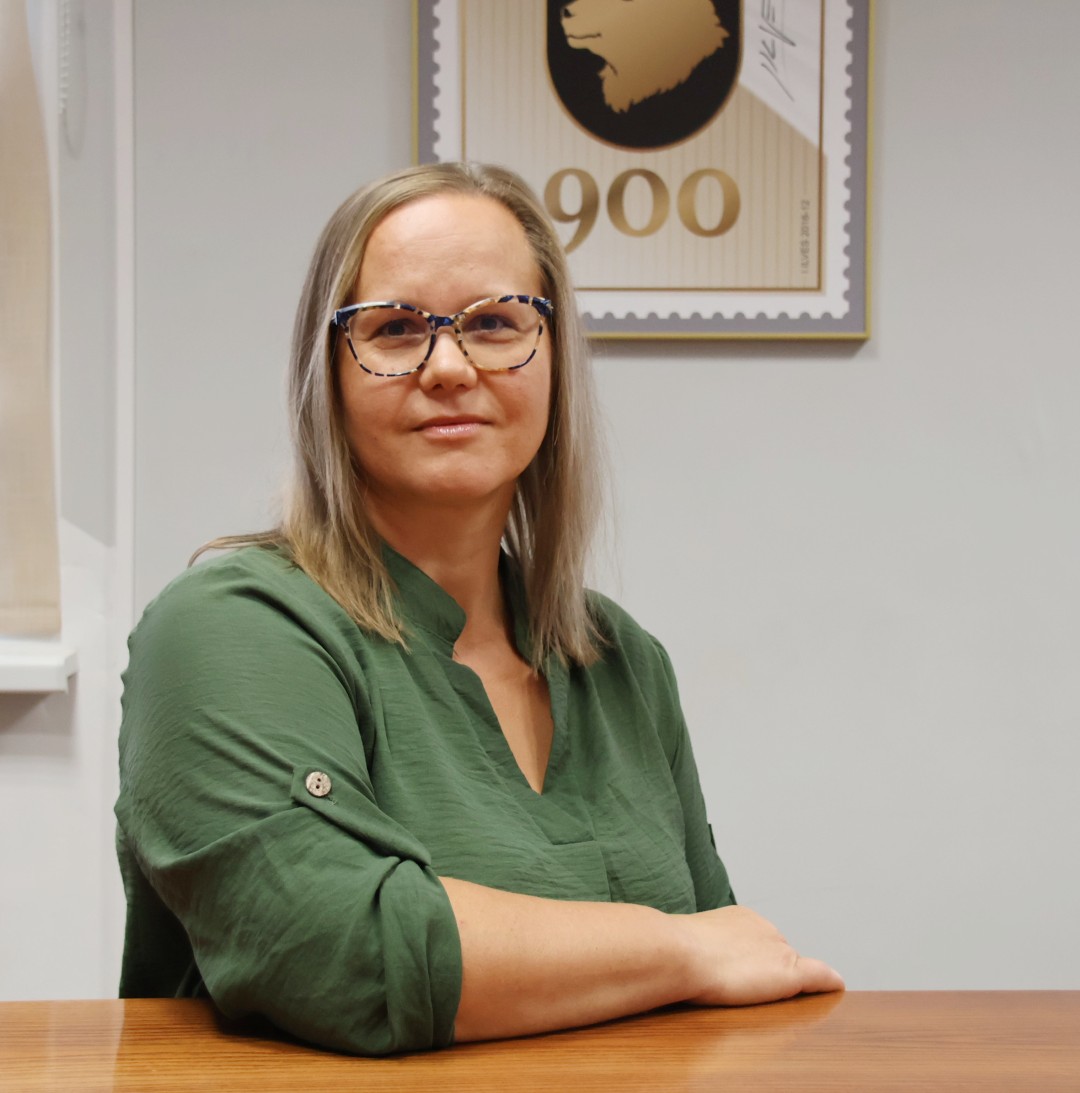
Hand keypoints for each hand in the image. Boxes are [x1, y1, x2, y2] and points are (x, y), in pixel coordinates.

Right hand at [682, 905, 844, 1006]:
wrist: (679, 952)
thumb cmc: (673, 951)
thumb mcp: (688, 942)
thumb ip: (699, 946)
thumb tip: (683, 955)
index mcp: (741, 917)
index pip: (758, 942)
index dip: (751, 962)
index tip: (738, 974)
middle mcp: (765, 927)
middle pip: (778, 955)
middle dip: (767, 971)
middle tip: (743, 988)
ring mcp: (779, 948)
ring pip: (791, 970)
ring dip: (782, 983)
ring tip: (761, 997)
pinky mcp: (789, 972)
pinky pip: (818, 975)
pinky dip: (828, 982)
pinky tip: (836, 987)